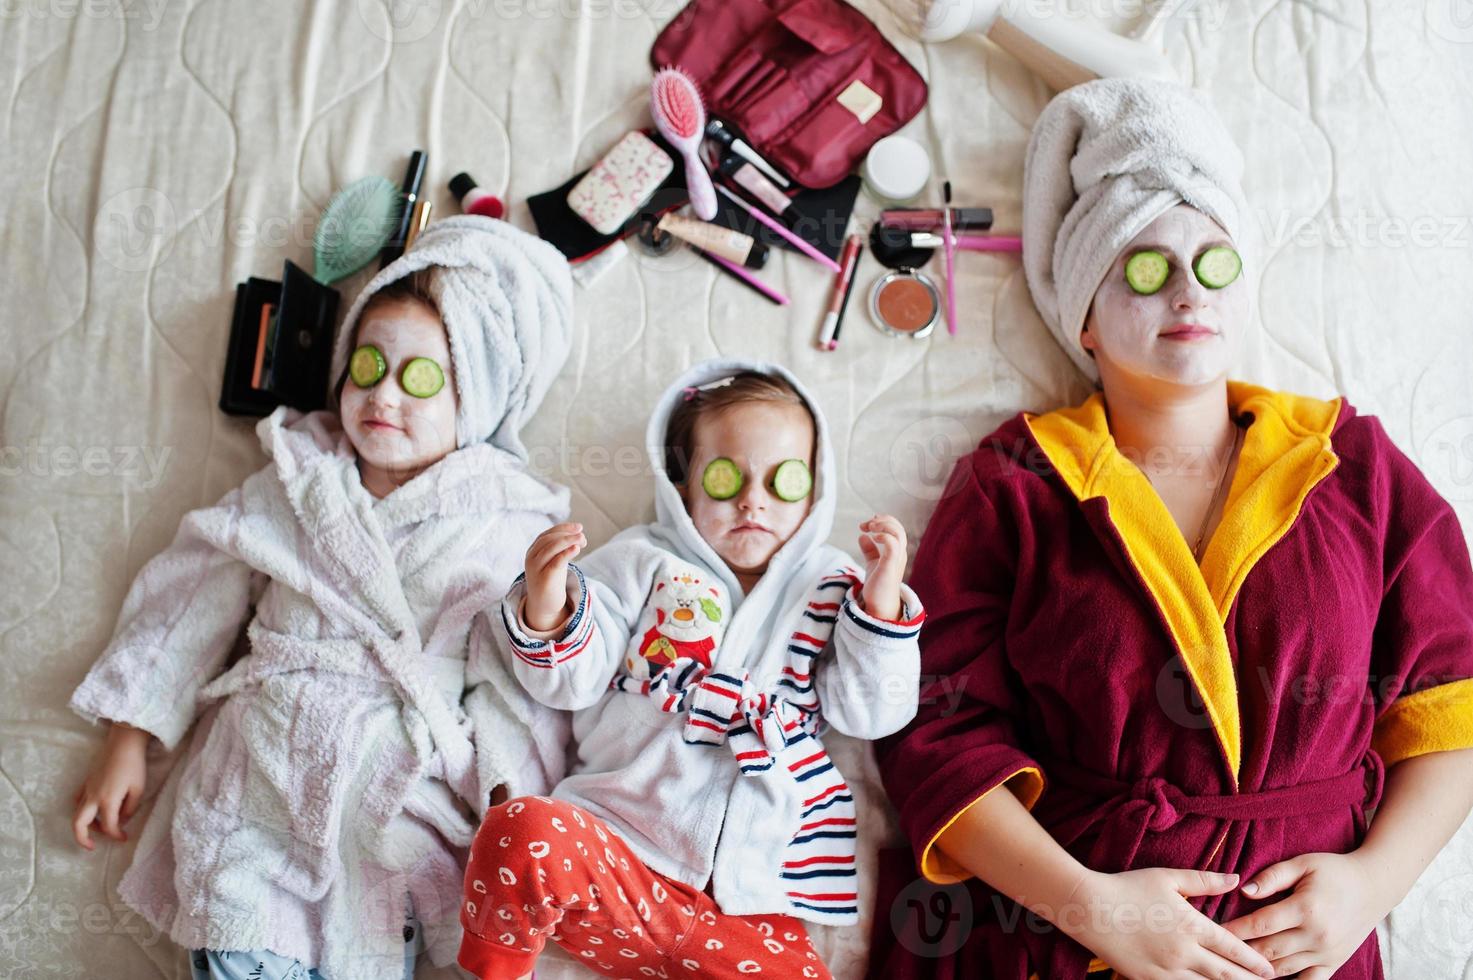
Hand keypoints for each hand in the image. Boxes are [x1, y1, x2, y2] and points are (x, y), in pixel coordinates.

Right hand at [72, 723, 148, 850]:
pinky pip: (78, 800)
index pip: (109, 826)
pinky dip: (82, 809)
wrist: (123, 743)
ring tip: (101, 827)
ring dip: (86, 824)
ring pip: (77, 813)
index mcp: (107, 800)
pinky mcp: (86, 782)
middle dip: (82, 839)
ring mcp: (87, 789)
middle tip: (92, 847)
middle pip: (78, 824)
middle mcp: (93, 797)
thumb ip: (130, 808)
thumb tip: (122, 820)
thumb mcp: (138, 789)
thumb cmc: (134, 765)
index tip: (124, 838)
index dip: (117, 836)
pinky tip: (92, 810)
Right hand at [523, 522, 583, 631]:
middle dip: (567, 535)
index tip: (578, 527)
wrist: (543, 606)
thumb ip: (561, 549)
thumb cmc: (551, 581)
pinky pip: (555, 563)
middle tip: (582, 536)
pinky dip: (566, 553)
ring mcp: (536, 569)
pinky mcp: (544, 580)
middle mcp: (532, 558)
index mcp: (533, 552)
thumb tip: (579, 535)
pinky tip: (576, 548)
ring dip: (568, 541)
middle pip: (549, 540)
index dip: (563, 528)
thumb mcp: (554, 561)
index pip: (547, 534)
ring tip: (582, 539)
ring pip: (551, 548)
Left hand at [857, 514, 906, 620]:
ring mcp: (897, 559)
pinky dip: (883, 536)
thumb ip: (870, 551)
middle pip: (898, 528)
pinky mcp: (891, 565)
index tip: (866, 524)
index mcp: (897, 552)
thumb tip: (862, 537)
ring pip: (898, 532)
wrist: (880, 606)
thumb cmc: (878, 586)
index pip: (897, 529)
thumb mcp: (873, 564)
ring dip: (883, 525)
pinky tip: (872, 537)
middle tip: (866, 525)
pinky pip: (893, 544)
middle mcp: (900, 554)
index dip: (883, 521)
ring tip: (869, 528)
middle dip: (882, 520)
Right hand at [1071, 868, 1275, 979]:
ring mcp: (1166, 969)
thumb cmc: (1128, 887)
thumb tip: (1236, 879)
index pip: (1234, 948)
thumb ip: (1204, 880)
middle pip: (1226, 974)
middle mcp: (1184, 952)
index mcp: (1192, 925)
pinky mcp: (1148, 979)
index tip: (1270, 969)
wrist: (1088, 908)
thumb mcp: (1167, 878)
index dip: (1255, 961)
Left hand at [1222, 851, 1386, 978]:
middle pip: (1268, 951)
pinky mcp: (1334, 963)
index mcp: (1306, 908)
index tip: (1213, 931)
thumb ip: (1272, 876)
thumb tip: (1244, 890)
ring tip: (1235, 965)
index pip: (1260, 924)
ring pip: (1283, 969)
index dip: (1234, 930)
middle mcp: (1317, 935)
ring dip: (1258, 970)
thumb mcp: (1302, 864)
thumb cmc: (1334, 871)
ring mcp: (1327, 953)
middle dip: (1240, 952)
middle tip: (1217, 950)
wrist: (1374, 887)